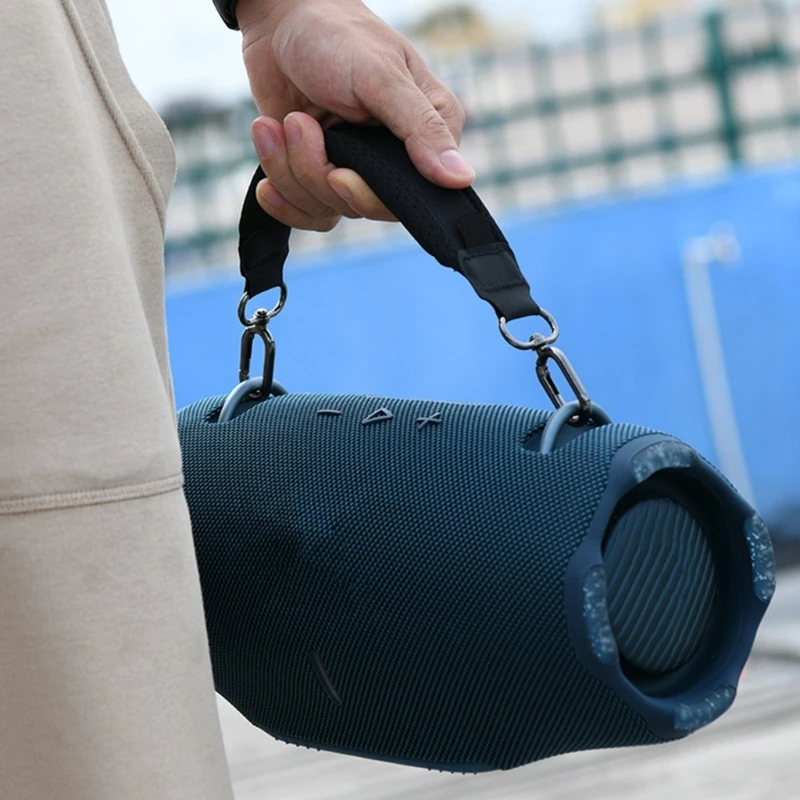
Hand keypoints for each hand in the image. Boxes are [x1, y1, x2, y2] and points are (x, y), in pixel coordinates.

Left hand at [236, 0, 473, 231]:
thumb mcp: (382, 76)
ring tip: (279, 123)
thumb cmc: (336, 35)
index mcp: (427, 135)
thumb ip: (421, 128)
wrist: (279, 22)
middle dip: (317, 175)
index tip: (339, 174)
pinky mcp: (319, 175)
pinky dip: (279, 189)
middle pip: (360, 207)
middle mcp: (395, 160)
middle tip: (298, 125)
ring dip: (289, 169)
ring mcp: (355, 170)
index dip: (368, 196)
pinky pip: (304, 210)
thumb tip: (461, 179)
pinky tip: (267, 152)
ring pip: (325, 207)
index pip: (409, 199)